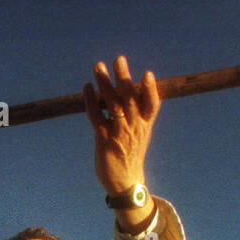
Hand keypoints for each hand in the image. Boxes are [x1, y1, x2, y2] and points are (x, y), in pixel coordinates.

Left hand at [82, 56, 160, 197]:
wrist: (125, 181)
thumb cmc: (132, 153)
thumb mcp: (141, 132)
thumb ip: (140, 112)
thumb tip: (134, 88)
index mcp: (145, 124)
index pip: (152, 104)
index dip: (150, 89)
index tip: (147, 74)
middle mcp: (134, 127)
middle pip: (130, 98)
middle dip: (124, 77)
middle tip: (119, 58)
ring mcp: (118, 133)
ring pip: (112, 104)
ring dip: (105, 83)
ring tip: (98, 66)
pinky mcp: (104, 140)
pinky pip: (96, 117)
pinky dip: (90, 101)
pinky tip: (87, 88)